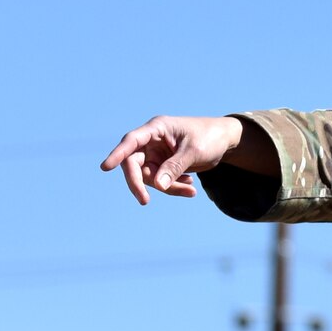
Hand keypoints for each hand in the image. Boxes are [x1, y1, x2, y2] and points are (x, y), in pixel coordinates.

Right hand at [101, 115, 256, 203]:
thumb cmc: (209, 138)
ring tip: (192, 190)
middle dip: (139, 183)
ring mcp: (156, 153)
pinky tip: (191, 186)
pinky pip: (162, 181)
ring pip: (150, 177)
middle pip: (134, 163)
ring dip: (168, 188)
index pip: (131, 141)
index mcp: (156, 128)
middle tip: (144, 201)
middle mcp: (152, 141)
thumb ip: (175, 167)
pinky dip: (174, 187)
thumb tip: (157, 185)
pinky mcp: (163, 165)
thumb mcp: (194, 152)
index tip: (106, 167)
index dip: (117, 154)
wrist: (225, 140)